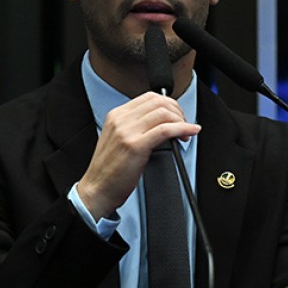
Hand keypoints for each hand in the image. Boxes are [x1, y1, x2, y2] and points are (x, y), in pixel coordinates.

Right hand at [76, 92, 199, 219]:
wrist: (97, 190)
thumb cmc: (109, 171)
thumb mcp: (119, 140)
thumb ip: (136, 127)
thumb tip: (163, 123)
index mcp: (116, 115)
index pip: (149, 97)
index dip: (169, 104)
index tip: (177, 116)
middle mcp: (120, 120)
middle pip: (158, 102)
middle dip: (177, 111)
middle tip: (184, 125)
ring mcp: (127, 131)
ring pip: (164, 113)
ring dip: (181, 121)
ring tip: (186, 133)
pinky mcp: (135, 145)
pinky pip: (165, 130)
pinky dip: (183, 129)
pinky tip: (190, 132)